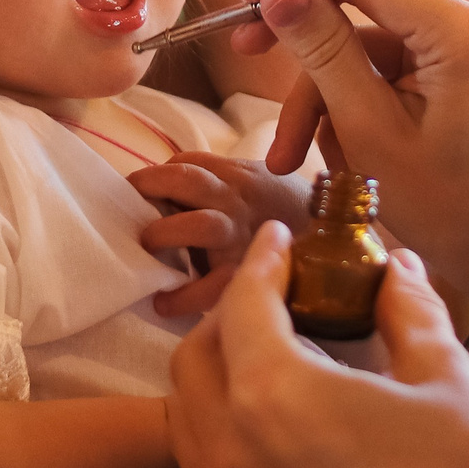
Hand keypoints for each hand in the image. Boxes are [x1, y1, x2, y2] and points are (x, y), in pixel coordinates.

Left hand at [129, 154, 317, 317]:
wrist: (337, 238)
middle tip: (135, 214)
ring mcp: (244, 236)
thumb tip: (160, 190)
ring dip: (167, 234)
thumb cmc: (280, 210)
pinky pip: (213, 286)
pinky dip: (184, 297)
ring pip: (202, 225)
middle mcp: (237, 200)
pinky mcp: (249, 273)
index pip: (185, 164)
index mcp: (234, 175)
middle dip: (154, 189)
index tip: (130, 192)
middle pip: (190, 181)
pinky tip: (164, 303)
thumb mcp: (252, 181)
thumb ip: (213, 178)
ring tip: (146, 248)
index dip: (151, 177)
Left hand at [169, 226, 468, 467]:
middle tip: (275, 294)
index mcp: (275, 393)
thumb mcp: (445, 378)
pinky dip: (220, 428)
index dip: (262, 261)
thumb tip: (398, 267)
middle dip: (228, 315)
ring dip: (212, 373)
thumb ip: (409, 311)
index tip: (279, 239)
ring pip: (184, 416)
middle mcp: (234, 448)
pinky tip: (274, 423)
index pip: (244, 304)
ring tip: (266, 355)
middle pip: (193, 358)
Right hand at [225, 0, 468, 343]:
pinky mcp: (461, 51)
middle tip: (243, 49)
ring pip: (366, 31)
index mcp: (464, 29)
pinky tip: (332, 146)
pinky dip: (352, 92)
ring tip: (288, 153)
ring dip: (322, 84)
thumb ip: (323, 51)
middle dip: (301, 29)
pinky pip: (387, 53)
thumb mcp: (369, 130)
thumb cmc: (448, 206)